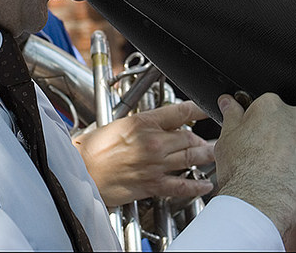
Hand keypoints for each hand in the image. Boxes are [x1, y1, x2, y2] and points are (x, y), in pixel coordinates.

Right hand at [72, 100, 214, 206]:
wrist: (80, 170)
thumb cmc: (94, 148)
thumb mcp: (121, 124)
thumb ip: (147, 123)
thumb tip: (167, 123)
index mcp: (144, 122)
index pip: (181, 111)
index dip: (199, 109)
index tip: (208, 109)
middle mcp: (153, 142)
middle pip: (190, 137)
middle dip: (203, 138)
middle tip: (213, 138)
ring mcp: (155, 165)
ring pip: (190, 158)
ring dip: (205, 156)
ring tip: (215, 155)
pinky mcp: (152, 185)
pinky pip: (181, 185)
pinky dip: (196, 186)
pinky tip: (205, 184)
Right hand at [213, 93, 295, 239]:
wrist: (259, 203)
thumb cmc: (241, 173)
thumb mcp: (227, 139)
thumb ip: (232, 115)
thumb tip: (229, 102)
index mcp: (272, 106)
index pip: (272, 111)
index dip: (266, 130)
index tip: (263, 143)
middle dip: (288, 141)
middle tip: (274, 162)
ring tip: (289, 177)